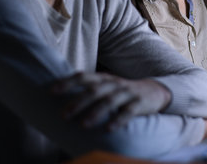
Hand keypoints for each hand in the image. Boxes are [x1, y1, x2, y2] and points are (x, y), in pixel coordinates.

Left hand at [51, 72, 170, 130]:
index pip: (84, 77)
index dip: (68, 82)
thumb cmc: (123, 91)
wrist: (154, 91)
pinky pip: (128, 112)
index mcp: (104, 78)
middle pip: (94, 90)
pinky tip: (109, 129)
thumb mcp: (108, 85)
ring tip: (83, 124)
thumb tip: (61, 96)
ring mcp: (128, 93)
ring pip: (110, 101)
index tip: (52, 91)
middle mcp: (115, 84)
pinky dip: (118, 120)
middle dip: (78, 102)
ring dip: (95, 112)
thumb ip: (90, 87)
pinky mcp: (139, 104)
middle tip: (63, 115)